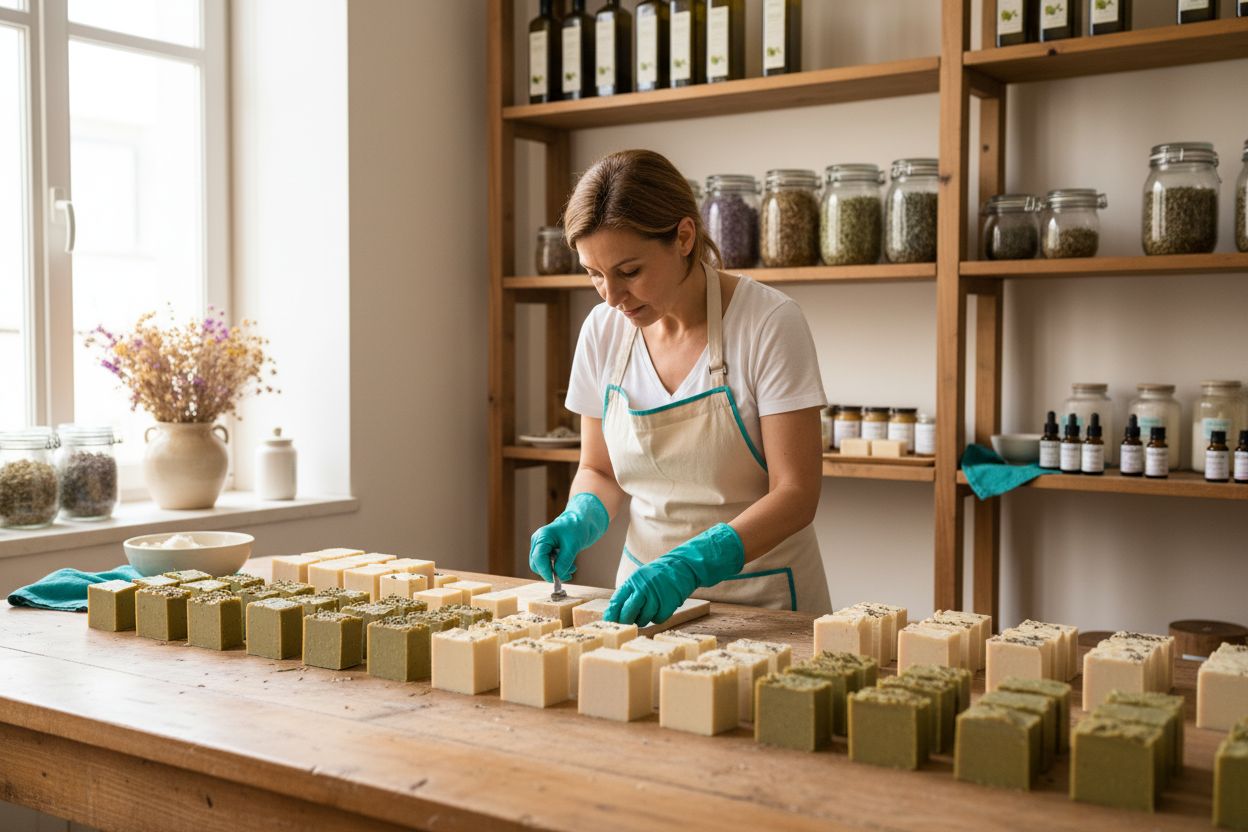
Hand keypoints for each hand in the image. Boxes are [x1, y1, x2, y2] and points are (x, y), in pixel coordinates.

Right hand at [528, 492, 608, 581]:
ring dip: (556, 571)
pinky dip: (557, 567)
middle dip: (551, 572)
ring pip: (542, 565)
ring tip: (572, 569)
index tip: (556, 579)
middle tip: (567, 575)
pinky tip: (570, 566)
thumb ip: (564, 561)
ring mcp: (541, 545)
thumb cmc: (578, 528)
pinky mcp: (546, 549)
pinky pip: (548, 563)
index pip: (538, 558)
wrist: (583, 520)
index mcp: (542, 536)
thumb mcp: (573, 546)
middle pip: (537, 564)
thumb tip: (558, 575)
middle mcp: (538, 541)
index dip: (545, 571)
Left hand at [605, 523, 743, 626]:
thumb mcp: (640, 578)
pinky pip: (657, 619)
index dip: (611, 614)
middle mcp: (643, 589)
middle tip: (627, 624)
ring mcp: (656, 597)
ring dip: (643, 620)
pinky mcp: (668, 604)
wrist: (681, 566)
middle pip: (628, 613)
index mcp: (633, 581)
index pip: (617, 601)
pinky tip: (659, 609)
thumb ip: (629, 592)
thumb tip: (616, 612)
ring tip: (647, 611)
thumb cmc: (658, 574)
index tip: (609, 622)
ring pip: (643, 619)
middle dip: (626, 621)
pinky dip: (657, 617)